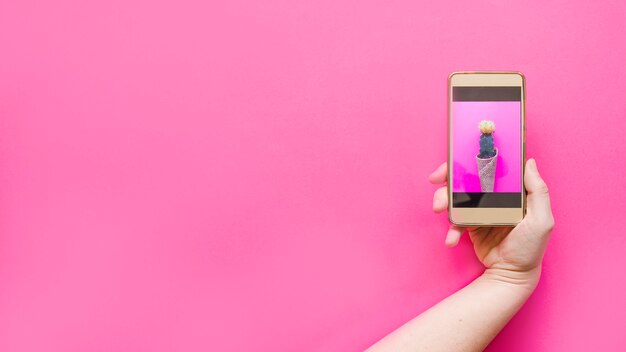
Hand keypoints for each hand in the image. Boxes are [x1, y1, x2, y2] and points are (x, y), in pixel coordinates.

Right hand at [429, 159, 554, 286]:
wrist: (512, 276)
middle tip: (437, 181)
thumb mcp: (542, 220)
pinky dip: (450, 229)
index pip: (490, 167)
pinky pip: (455, 221)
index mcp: (511, 192)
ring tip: (439, 210)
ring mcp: (480, 211)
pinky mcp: (470, 225)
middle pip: (467, 179)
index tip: (456, 158)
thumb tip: (529, 162)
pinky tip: (451, 239)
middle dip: (448, 179)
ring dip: (444, 200)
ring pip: (456, 197)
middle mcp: (494, 197)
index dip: (472, 159)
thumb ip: (538, 191)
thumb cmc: (530, 248)